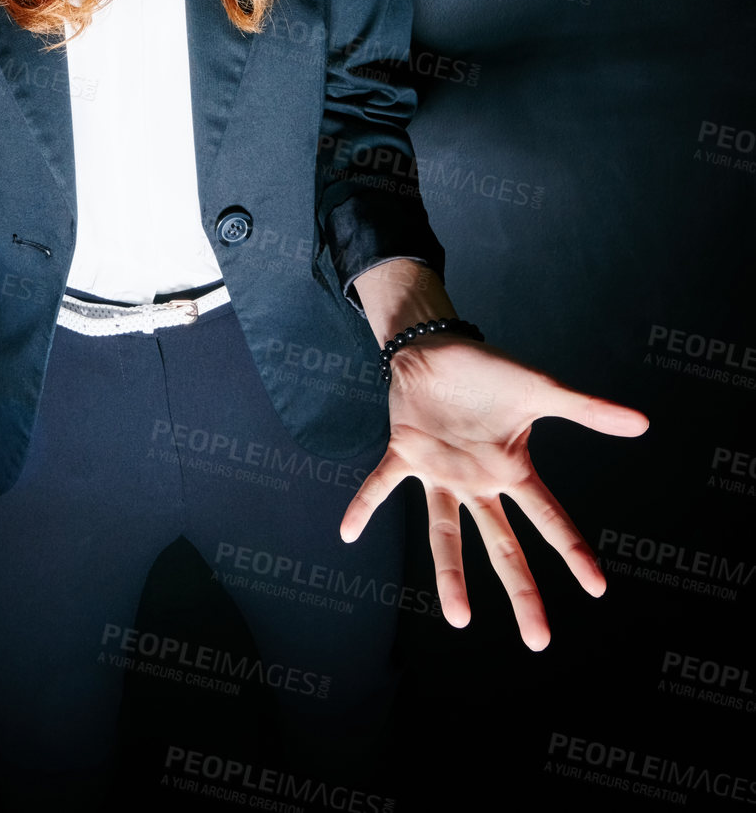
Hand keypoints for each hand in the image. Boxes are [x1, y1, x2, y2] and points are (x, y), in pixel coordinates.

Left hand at [339, 336, 648, 649]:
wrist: (437, 348)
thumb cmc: (489, 372)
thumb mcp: (541, 390)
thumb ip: (587, 410)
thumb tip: (642, 422)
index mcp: (512, 471)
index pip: (549, 519)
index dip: (573, 552)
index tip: (597, 589)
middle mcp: (477, 483)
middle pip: (502, 546)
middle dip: (521, 591)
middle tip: (538, 641)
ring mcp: (440, 473)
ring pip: (445, 533)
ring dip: (451, 574)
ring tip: (458, 619)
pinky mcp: (405, 453)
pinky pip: (381, 484)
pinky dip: (364, 505)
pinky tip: (348, 533)